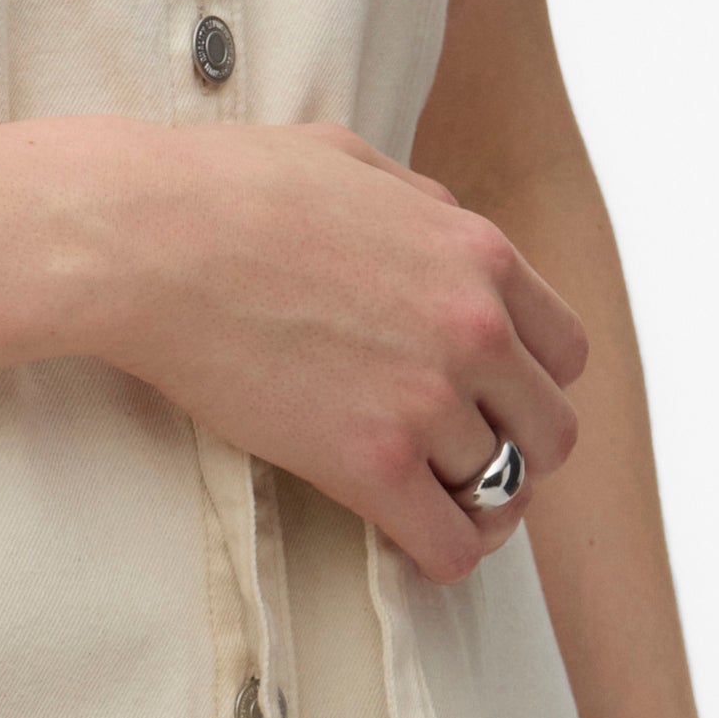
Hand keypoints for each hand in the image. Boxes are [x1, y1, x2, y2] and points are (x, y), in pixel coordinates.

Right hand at [75, 119, 588, 583]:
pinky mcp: (370, 463)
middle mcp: (476, 330)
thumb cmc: (229, 190)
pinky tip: (407, 542)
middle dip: (512, 451)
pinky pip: (449, 544)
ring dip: (465, 504)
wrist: (153, 242)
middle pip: (551, 432)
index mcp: (480, 254)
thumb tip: (436, 229)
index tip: (484, 401)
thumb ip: (421, 205)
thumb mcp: (357, 163)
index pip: (565, 353)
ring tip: (425, 506)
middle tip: (458, 462)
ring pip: (502, 492)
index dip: (527, 386)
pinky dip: (440, 553)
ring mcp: (428, 400)